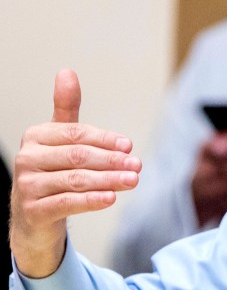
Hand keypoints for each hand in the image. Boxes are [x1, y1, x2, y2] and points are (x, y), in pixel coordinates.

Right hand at [10, 70, 140, 277]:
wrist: (33, 217)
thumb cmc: (53, 171)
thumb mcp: (61, 139)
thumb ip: (66, 108)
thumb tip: (66, 72)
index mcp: (36, 136)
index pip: (76, 134)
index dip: (105, 140)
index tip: (129, 146)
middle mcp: (27, 158)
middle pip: (78, 156)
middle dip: (111, 161)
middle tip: (137, 165)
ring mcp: (27, 186)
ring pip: (75, 180)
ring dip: (108, 180)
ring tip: (132, 180)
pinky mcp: (32, 211)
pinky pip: (67, 203)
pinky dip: (91, 200)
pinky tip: (111, 198)